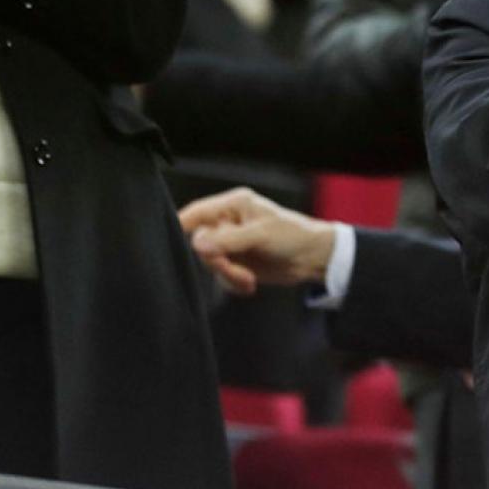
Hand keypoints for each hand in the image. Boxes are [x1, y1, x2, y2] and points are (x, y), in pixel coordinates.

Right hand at [177, 188, 336, 295]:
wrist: (313, 258)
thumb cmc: (293, 235)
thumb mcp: (260, 235)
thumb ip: (228, 240)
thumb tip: (198, 244)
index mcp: (232, 205)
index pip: (196, 213)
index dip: (181, 227)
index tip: (174, 245)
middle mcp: (228, 222)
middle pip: (200, 243)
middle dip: (217, 261)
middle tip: (235, 270)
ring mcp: (230, 243)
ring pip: (210, 262)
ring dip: (227, 275)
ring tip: (248, 279)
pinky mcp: (236, 261)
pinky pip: (221, 275)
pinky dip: (233, 282)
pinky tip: (250, 283)